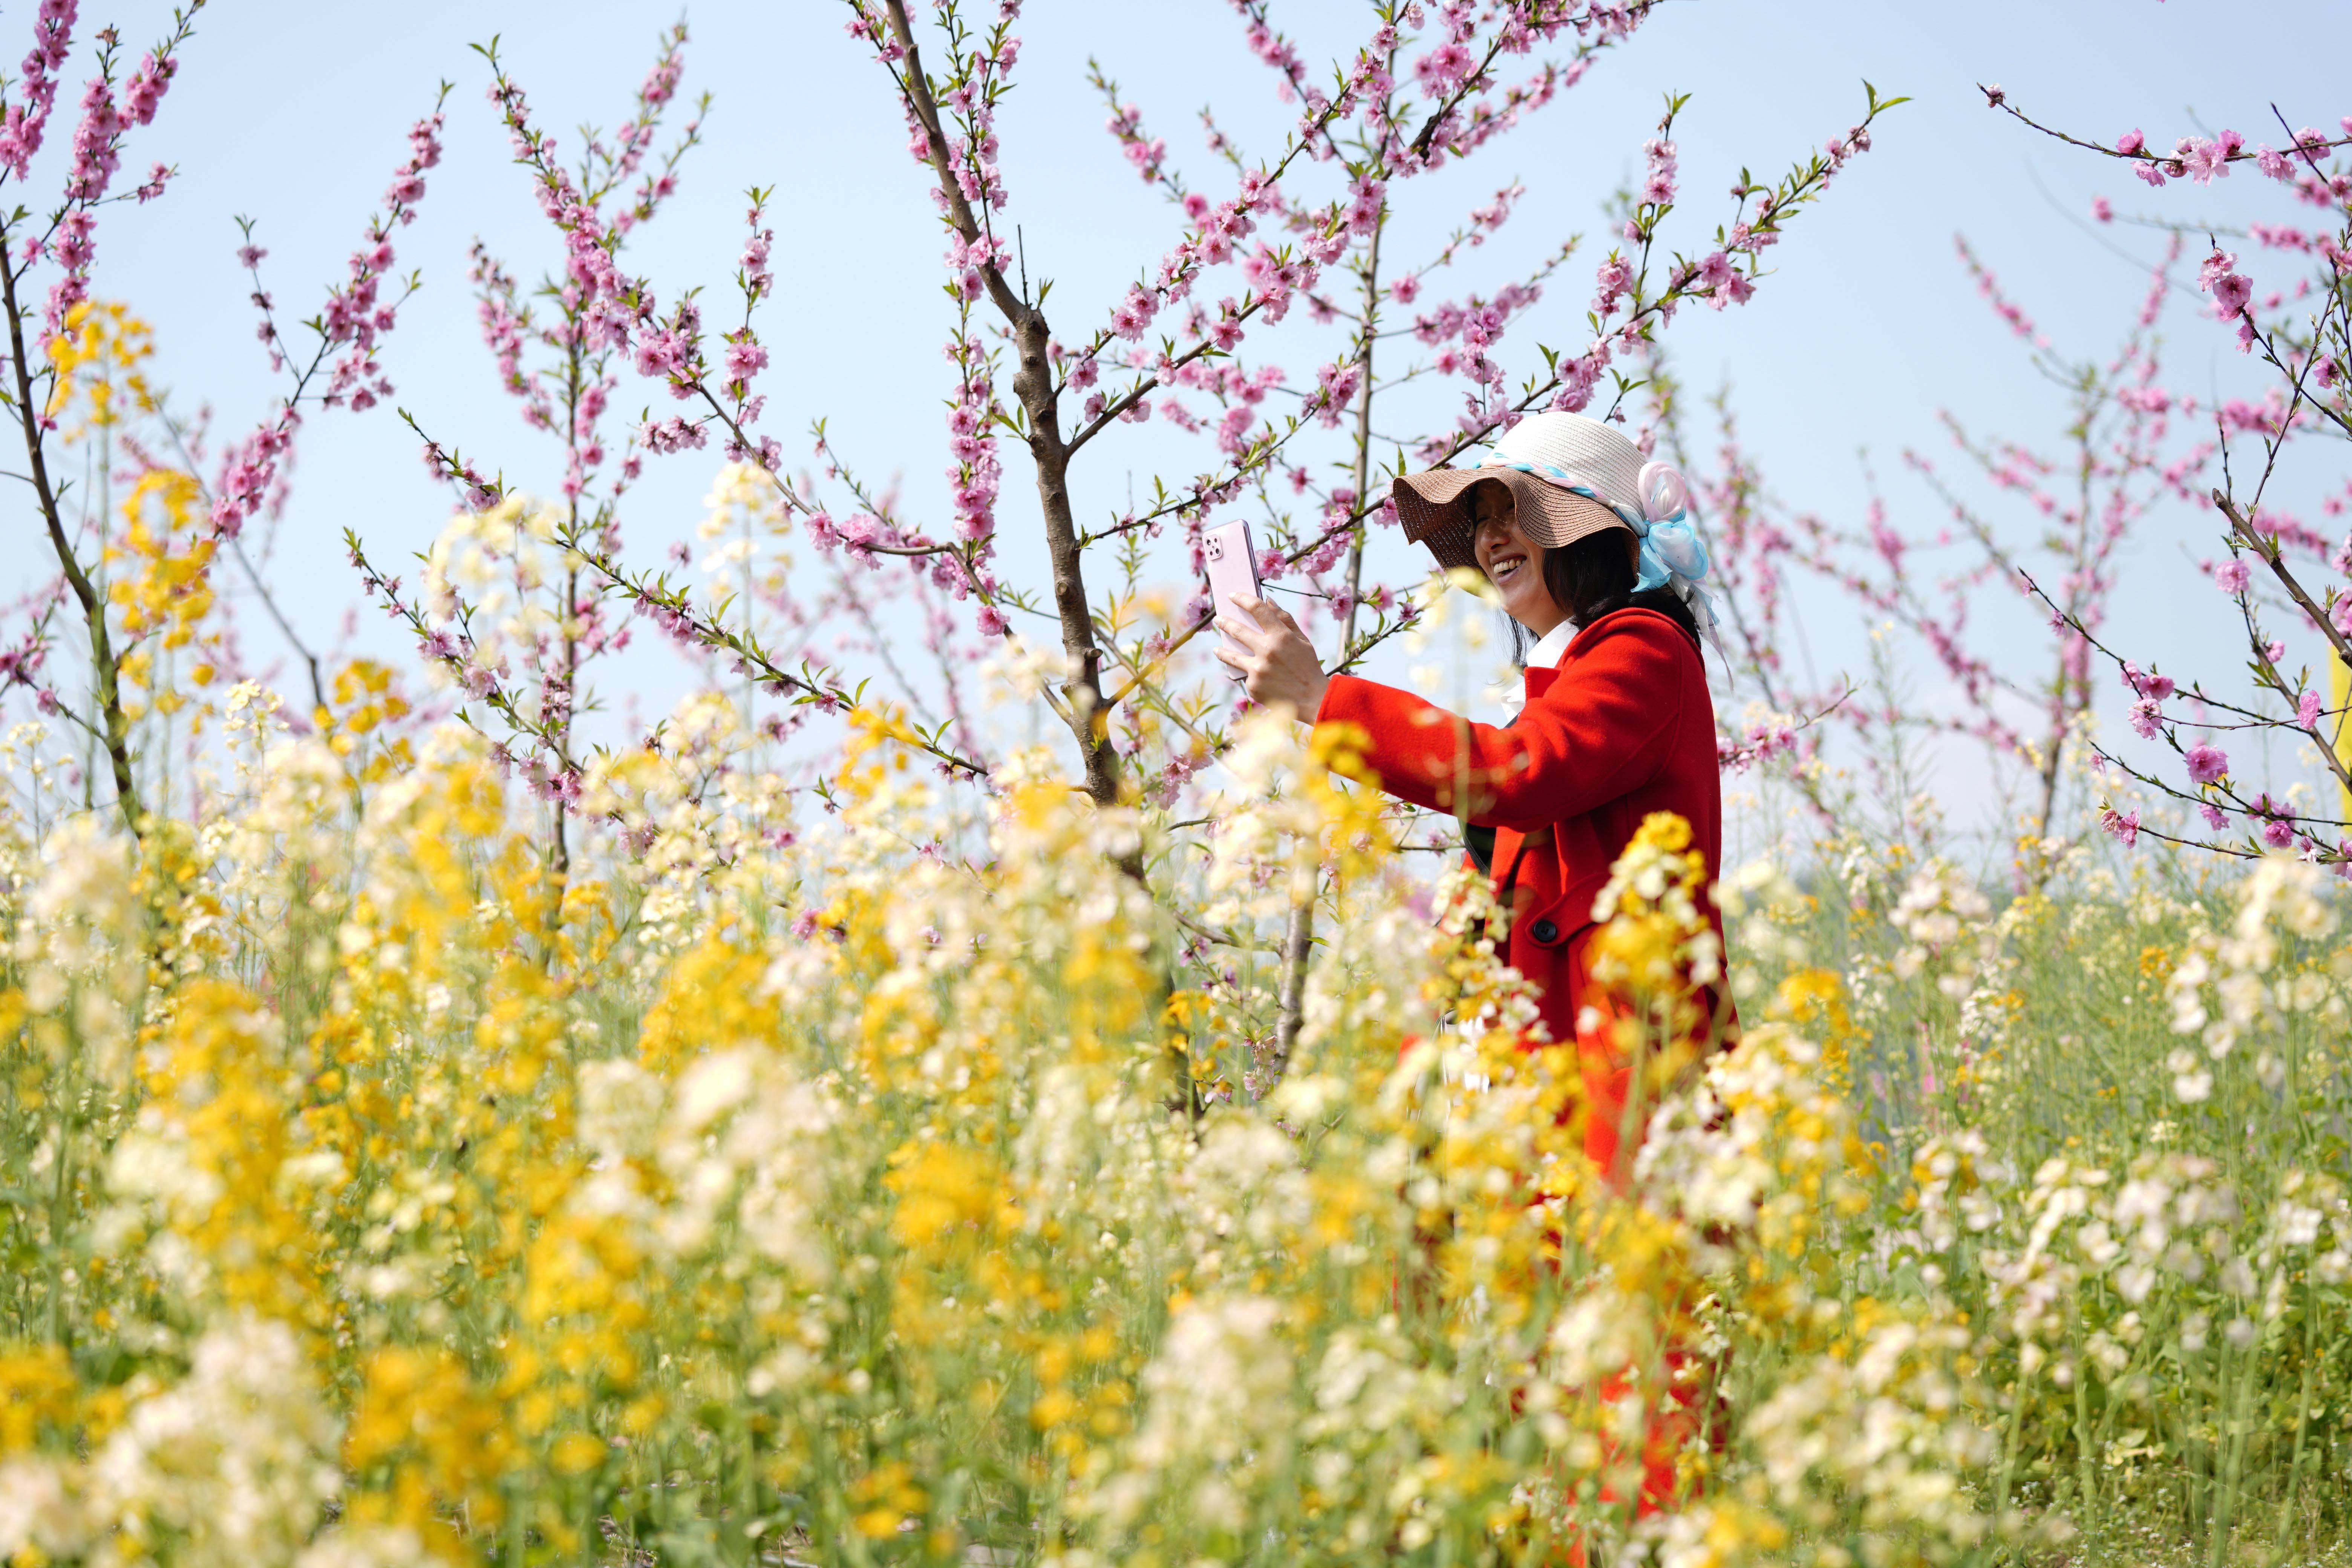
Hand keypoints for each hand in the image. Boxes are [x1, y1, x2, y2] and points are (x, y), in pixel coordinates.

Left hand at [1213, 592, 1328, 716]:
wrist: (1312, 699)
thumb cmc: (1307, 667)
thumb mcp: (1302, 640)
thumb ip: (1285, 619)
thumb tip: (1268, 600)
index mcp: (1281, 636)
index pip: (1257, 609)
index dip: (1242, 598)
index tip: (1233, 595)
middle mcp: (1267, 651)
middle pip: (1237, 630)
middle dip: (1224, 622)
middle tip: (1218, 619)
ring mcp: (1258, 669)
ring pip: (1230, 655)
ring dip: (1220, 650)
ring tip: (1215, 648)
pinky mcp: (1253, 685)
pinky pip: (1244, 675)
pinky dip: (1246, 673)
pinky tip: (1250, 676)